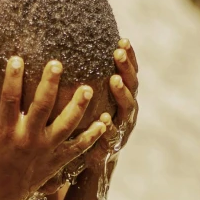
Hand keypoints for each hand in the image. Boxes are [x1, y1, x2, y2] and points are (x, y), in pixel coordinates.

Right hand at [0, 57, 106, 199]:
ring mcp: (46, 150)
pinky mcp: (58, 160)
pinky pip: (78, 147)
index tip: (17, 58)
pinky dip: (93, 136)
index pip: (9, 101)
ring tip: (88, 88)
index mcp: (6, 132)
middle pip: (41, 109)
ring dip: (78, 108)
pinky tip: (104, 120)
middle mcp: (28, 140)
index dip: (12, 79)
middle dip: (49, 86)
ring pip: (66, 126)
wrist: (0, 193)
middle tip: (57, 63)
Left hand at [83, 38, 138, 171]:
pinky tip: (105, 118)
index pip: (129, 72)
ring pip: (127, 107)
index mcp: (123, 95)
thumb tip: (68, 53)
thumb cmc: (88, 123)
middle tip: (118, 52)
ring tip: (114, 80)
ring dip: (122, 92)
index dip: (129, 57)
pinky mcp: (113, 144)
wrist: (94, 160)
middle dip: (126, 68)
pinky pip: (114, 133)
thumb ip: (86, 82)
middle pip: (132, 85)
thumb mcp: (89, 101)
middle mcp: (127, 109)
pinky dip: (110, 126)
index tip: (122, 40)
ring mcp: (123, 127)